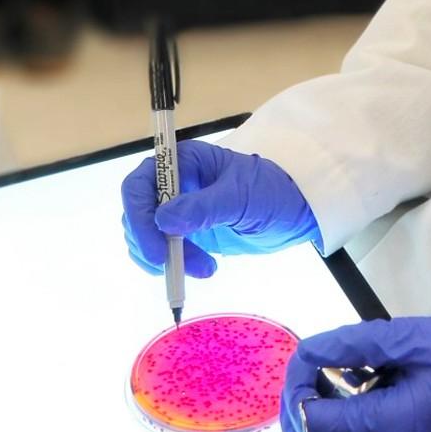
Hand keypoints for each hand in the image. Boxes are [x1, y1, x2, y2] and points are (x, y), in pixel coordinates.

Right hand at [121, 138, 320, 278]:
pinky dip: (171, 266)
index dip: (139, 216)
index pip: (139, 184)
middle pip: (138, 214)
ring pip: (146, 236)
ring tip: (204, 268)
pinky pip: (160, 251)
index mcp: (183, 161)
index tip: (157, 249)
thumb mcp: (240, 197)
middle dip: (152, 244)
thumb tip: (165, 220)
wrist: (292, 212)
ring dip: (166, 259)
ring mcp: (176, 209)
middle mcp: (172, 183)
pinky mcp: (183, 233)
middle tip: (177, 268)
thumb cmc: (270, 191)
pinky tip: (199, 269)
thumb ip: (204, 207)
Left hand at [281, 316, 430, 431]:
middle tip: (311, 382)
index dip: (295, 387)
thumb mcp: (413, 339)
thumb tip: (310, 350)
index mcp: (375, 429)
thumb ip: (355, 344)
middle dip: (299, 423)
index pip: (308, 418)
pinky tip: (363, 404)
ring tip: (337, 390)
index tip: (307, 358)